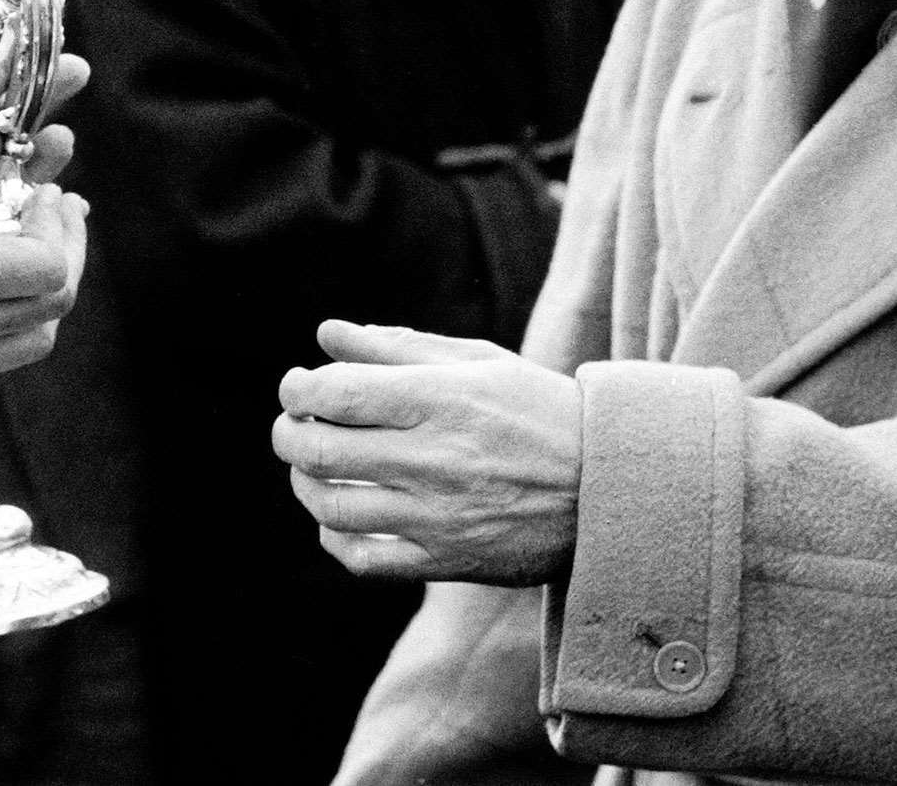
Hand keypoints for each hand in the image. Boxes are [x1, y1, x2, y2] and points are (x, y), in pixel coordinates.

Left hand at [273, 320, 580, 585]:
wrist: (608, 488)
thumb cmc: (539, 411)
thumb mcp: (478, 363)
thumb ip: (398, 347)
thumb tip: (326, 334)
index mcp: (442, 400)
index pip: (337, 394)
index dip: (299, 390)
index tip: (297, 387)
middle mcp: (434, 459)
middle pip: (321, 452)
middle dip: (288, 435)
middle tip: (292, 426)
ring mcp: (438, 516)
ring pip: (332, 509)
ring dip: (304, 485)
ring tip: (310, 470)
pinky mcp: (446, 562)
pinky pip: (364, 560)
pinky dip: (335, 540)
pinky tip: (338, 519)